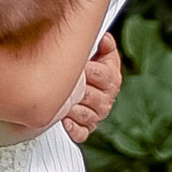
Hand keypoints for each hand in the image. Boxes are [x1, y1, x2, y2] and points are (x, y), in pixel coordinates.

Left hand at [60, 29, 121, 149]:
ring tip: (60, 100)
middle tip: (62, 82)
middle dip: (76, 89)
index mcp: (112, 81)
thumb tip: (105, 39)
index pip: (103, 75)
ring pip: (84, 113)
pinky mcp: (85, 129)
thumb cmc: (94, 70)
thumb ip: (105, 46)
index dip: (88, 69)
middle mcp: (105, 100)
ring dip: (71, 107)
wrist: (89, 89)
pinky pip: (81, 133)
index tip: (78, 65)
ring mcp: (95, 116)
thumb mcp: (102, 55)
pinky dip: (73, 128)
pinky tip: (65, 120)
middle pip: (90, 95)